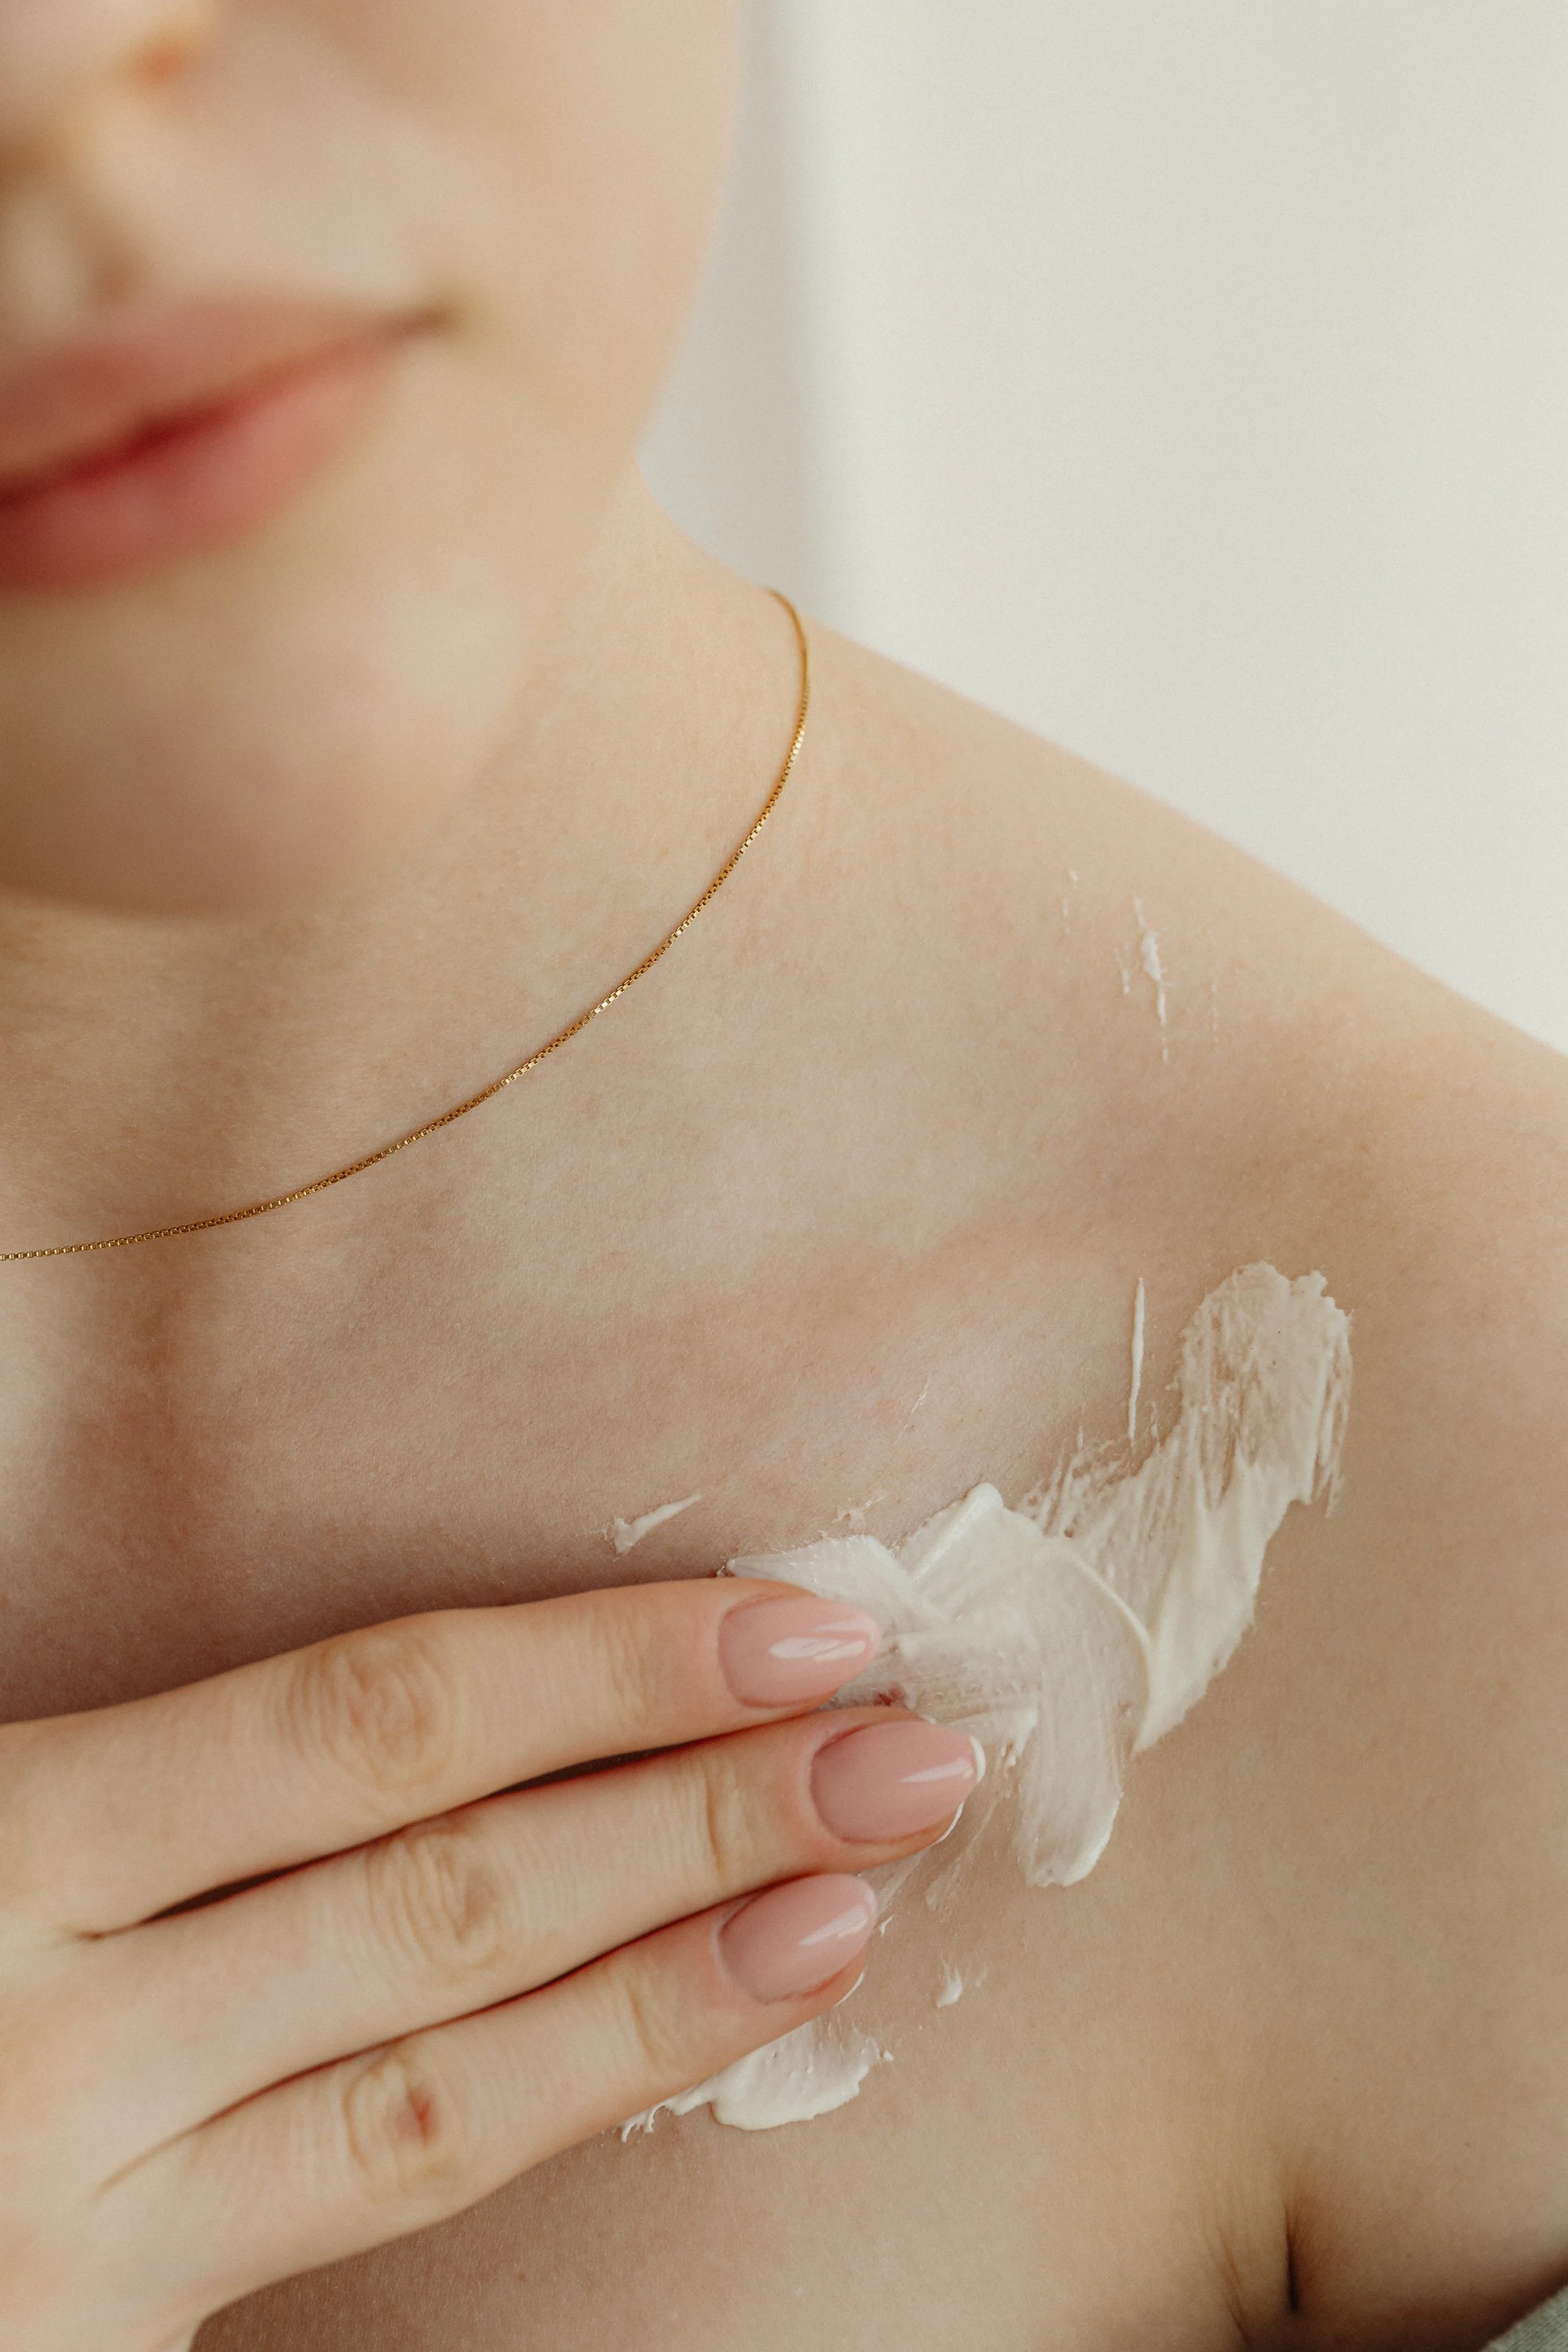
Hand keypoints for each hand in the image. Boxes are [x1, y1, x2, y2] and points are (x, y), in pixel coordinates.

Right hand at [0, 1579, 977, 2350]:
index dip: (596, 1669)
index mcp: (6, 1844)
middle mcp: (45, 2022)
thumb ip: (140, 1774)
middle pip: (442, 1892)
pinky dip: (556, 2104)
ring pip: (435, 2079)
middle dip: (698, 1808)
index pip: (363, 1727)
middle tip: (911, 1739)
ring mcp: (74, 2217)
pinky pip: (373, 2205)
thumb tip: (417, 1697)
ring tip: (858, 1889)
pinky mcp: (97, 2351)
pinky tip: (697, 2030)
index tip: (796, 1618)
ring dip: (673, 1974)